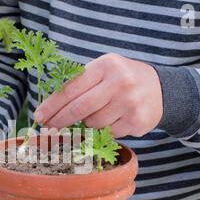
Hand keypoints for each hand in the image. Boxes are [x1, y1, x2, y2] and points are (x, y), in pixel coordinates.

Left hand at [35, 53, 162, 137]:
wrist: (160, 89)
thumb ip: (80, 85)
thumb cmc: (122, 80)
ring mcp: (129, 103)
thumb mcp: (103, 71)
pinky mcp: (136, 121)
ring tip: (99, 113)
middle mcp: (119, 82)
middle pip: (79, 108)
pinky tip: (113, 120)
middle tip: (48, 128)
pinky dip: (104, 130)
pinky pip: (107, 133)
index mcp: (106, 65)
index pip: (71, 88)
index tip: (39, 116)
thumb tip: (50, 109)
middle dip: (60, 120)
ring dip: (88, 123)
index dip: (52, 105)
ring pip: (93, 123)